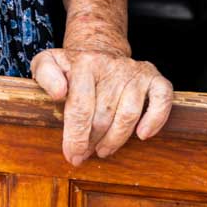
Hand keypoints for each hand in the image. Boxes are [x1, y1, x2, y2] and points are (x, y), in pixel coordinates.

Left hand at [31, 47, 172, 164]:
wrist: (98, 51)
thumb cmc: (70, 67)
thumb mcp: (46, 63)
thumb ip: (45, 75)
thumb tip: (59, 93)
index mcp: (83, 63)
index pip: (80, 107)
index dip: (76, 136)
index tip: (72, 155)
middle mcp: (111, 66)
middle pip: (103, 115)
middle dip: (92, 141)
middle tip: (83, 155)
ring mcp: (134, 72)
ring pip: (128, 115)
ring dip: (116, 139)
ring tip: (102, 150)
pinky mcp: (153, 78)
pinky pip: (161, 100)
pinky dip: (155, 120)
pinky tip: (142, 135)